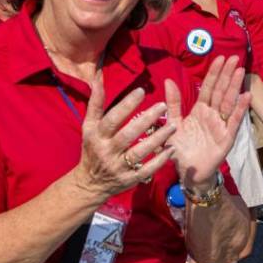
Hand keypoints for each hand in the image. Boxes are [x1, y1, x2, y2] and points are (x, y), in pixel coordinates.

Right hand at [75, 74, 175, 198]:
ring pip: (140, 152)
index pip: (112, 119)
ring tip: (173, 126)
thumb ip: (95, 104)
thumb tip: (97, 79)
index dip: (126, 105)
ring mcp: (119, 167)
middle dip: (146, 120)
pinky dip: (160, 160)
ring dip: (157, 139)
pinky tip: (171, 148)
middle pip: (128, 135)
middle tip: (163, 106)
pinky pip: (147, 170)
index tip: (141, 91)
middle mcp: (107, 151)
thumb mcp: (88, 127)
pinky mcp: (129, 180)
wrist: (89, 183)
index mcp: (97, 136)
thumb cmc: (92, 148)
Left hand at [167, 55, 250, 189]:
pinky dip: (239, 109)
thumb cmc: (181, 149)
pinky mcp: (226, 138)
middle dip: (227, 74)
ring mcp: (220, 125)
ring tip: (240, 71)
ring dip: (234, 87)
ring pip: (228, 102)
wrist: (188, 172)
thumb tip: (168, 80)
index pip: (208, 88)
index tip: (220, 58)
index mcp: (200, 110)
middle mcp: (212, 115)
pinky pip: (234, 121)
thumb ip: (173, 103)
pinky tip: (246, 96)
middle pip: (220, 91)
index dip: (214, 73)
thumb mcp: (173, 124)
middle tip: (235, 58)